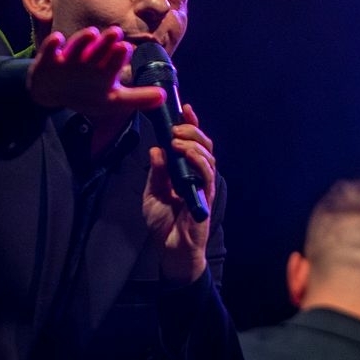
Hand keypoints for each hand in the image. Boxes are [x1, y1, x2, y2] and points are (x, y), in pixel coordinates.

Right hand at [27, 25, 166, 129]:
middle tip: (116, 33)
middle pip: (97, 51)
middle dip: (105, 43)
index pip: (113, 62)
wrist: (52, 92)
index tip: (127, 48)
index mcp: (103, 69)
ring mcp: (68, 59)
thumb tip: (164, 97)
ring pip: (76, 47)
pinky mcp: (49, 61)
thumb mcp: (112, 100)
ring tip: (91, 33)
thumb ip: (137, 98)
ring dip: (82, 40)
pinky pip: (50, 51)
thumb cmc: (86, 92)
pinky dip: (53, 45)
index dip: (118, 56)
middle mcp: (88, 60)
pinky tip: (57, 39)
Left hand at [145, 101, 214, 283]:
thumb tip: (156, 149)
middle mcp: (197, 175)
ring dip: (192, 144)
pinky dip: (198, 161)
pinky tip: (187, 154)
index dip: (190, 125)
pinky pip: (207, 173)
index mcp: (184, 171)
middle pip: (204, 145)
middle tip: (177, 127)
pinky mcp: (206, 196)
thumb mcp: (152, 193)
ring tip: (177, 140)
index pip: (191, 143)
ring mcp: (203, 185)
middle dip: (192, 130)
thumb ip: (156, 173)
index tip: (184, 110)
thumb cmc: (164, 223)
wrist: (171, 249)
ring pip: (207, 156)